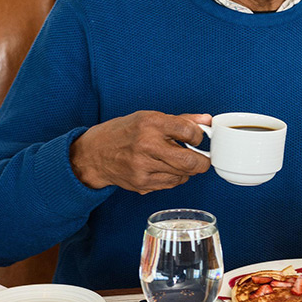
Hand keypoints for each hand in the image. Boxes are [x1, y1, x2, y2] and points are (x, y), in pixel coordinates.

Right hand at [69, 111, 211, 193]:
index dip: (199, 136)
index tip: (197, 137)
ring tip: (179, 161)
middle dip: (203, 162)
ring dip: (188, 170)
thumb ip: (181, 120)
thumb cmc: (123, 132)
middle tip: (203, 158)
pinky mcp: (142, 184)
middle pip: (190, 161)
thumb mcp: (149, 117)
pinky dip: (175, 177)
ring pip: (182, 175)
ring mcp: (143, 167)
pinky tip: (166, 168)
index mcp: (150, 124)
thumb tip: (206, 120)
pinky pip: (170, 184)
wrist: (94, 154)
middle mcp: (146, 145)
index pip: (188, 131)